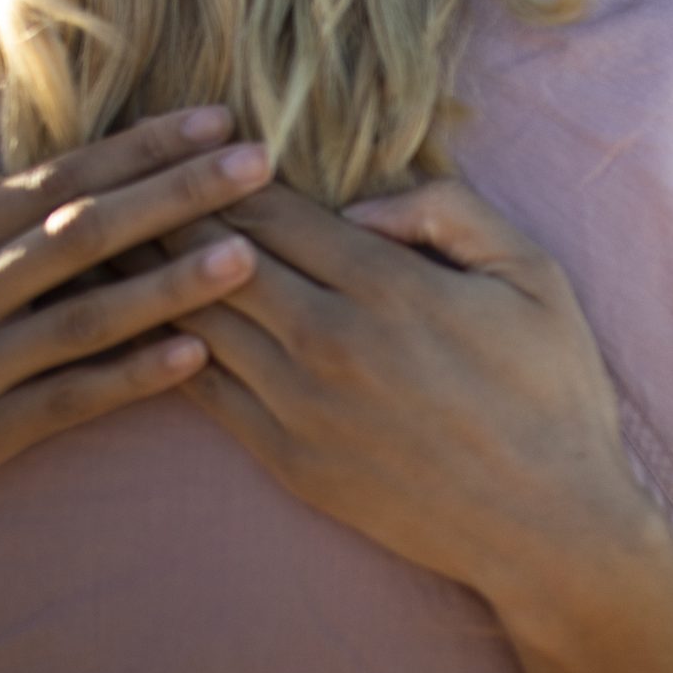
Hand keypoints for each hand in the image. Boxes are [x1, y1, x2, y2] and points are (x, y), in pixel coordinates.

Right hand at [0, 107, 274, 562]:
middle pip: (86, 234)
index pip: (56, 180)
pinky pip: (68, 403)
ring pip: (88, 319)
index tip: (214, 116)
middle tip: (261, 161)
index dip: (139, 148)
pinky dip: (132, 378)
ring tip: (250, 254)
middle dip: (179, 195)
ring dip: (172, 284)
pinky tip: (198, 355)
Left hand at [170, 180, 657, 605]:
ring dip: (155, 277)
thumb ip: (451, 212)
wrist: (547, 525)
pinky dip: (169, 349)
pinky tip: (148, 323)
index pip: (274, 212)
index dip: (226, 174)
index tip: (199, 147)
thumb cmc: (551, 389)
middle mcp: (331, 342)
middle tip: (139, 185)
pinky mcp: (288, 461)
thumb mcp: (533, 273)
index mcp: (390, 287)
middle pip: (218, 259)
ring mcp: (301, 407)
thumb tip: (358, 205)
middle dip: (175, 215)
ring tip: (121, 240)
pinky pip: (205, 392)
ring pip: (198, 322)